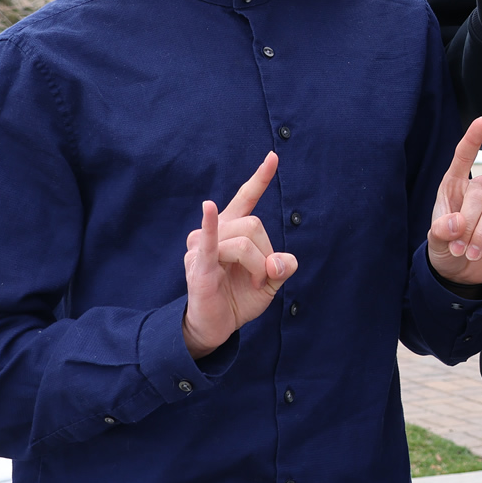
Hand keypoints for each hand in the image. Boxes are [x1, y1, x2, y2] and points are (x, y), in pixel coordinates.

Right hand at [181, 153, 296, 358]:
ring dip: (256, 267)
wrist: (216, 326)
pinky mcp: (198, 266)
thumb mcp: (271, 281)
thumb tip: (280, 263)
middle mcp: (213, 232)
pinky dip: (210, 225)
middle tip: (261, 278)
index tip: (273, 156)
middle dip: (266, 254)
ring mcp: (202, 247)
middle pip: (254, 225)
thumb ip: (283, 266)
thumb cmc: (239, 298)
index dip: (260, 178)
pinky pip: (208, 243)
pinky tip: (208, 208)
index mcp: (232, 230)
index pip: (246, 197)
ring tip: (251, 285)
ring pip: (244, 242)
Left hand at [429, 117, 481, 285]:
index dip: (473, 140)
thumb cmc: (445, 249)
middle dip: (469, 224)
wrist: (462, 272)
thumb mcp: (433, 244)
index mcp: (453, 186)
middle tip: (459, 249)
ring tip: (472, 252)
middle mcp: (477, 189)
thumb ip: (440, 231)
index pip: (463, 157)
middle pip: (480, 192)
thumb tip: (458, 222)